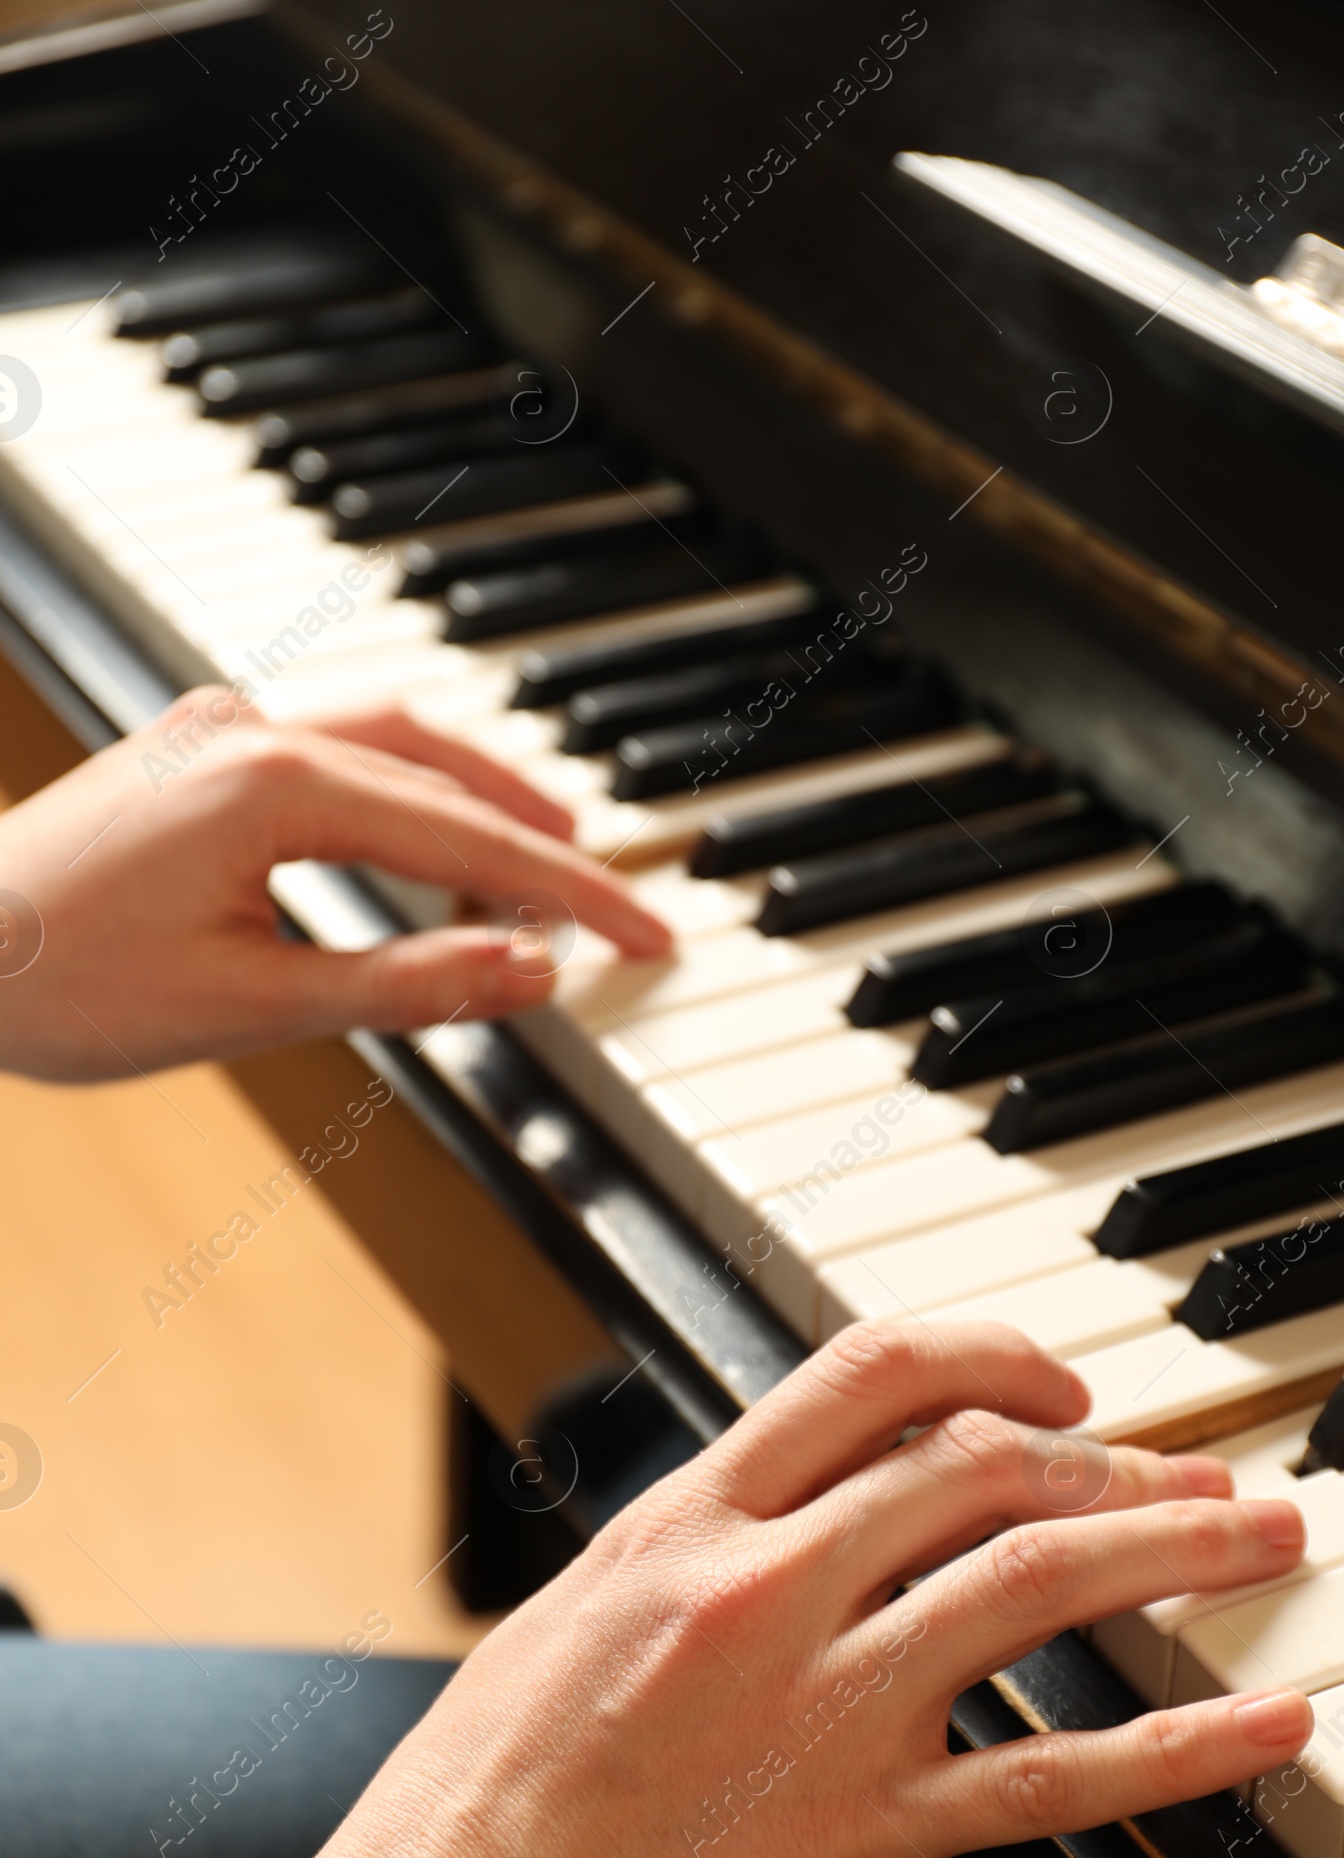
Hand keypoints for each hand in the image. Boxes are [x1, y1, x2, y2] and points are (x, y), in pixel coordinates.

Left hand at [0, 687, 669, 1079]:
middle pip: (446, 767)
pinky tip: (426, 852)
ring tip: (541, 876)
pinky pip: (336, 755)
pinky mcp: (197, 752)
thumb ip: (406, 986)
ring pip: (394, 746)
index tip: (649, 936)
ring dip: (477, 803)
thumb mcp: (252, 1005)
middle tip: (615, 906)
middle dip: (540, 836)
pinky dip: (405, 800)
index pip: (468, 840)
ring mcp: (219, 731)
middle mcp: (250, 731)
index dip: (572, 897)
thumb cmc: (59, 984)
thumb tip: (528, 975)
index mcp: (272, 784)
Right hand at [77, 1322, 1309, 1857]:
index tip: (1065, 1387)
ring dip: (1173, 1548)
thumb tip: (784, 1510)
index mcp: (686, 1517)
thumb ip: (691, 1546)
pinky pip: (1047, 1776)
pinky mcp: (852, 1834)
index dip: (995, 1356)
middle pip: (984, 1463)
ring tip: (1264, 1540)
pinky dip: (1176, 1749)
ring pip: (1035, 1580)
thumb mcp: (574, 1611)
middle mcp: (763, 1584)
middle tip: (1196, 1476)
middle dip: (1117, 1456)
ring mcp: (816, 1705)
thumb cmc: (478, 1793)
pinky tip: (1263, 1731)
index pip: (870, 1370)